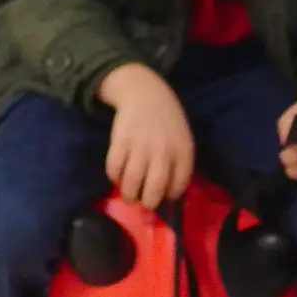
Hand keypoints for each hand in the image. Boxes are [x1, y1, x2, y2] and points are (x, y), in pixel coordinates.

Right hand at [99, 63, 195, 209]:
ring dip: (128, 194)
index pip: (178, 184)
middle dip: (147, 203)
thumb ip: (179, 163)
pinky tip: (117, 176)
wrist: (145, 93)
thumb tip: (169, 193)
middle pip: (154, 189)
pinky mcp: (120, 141)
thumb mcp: (182, 139)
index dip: (169, 195)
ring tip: (128, 196)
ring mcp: (140, 146)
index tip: (163, 197)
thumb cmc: (166, 119)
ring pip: (132, 182)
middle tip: (143, 204)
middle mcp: (163, 152)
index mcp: (183, 151)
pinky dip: (113, 177)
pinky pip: (114, 167)